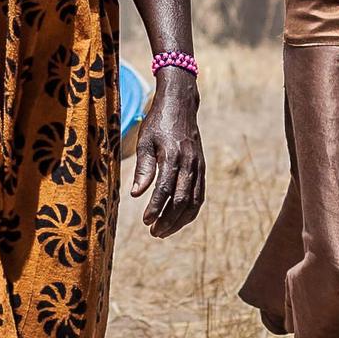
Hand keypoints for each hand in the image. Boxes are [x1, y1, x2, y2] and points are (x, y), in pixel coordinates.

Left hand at [126, 61, 204, 236]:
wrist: (181, 104)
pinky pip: (199, 195)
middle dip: (168, 220)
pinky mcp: (202, 168)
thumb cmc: (158, 122)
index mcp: (173, 156)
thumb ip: (143, 168)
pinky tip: (178, 219)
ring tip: (163, 231)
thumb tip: (136, 195)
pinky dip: (190, 210)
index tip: (145, 221)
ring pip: (193, 201)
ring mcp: (198, 166)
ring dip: (179, 220)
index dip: (156, 208)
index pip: (165, 189)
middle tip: (153, 232)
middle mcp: (189, 163)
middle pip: (181, 200)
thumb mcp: (145, 141)